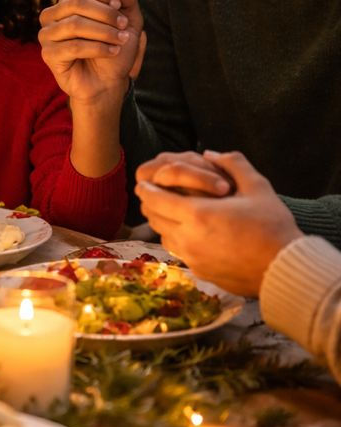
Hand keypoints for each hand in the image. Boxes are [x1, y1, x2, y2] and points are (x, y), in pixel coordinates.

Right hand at [39, 0, 144, 105]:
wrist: (108, 82)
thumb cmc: (115, 49)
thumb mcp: (130, 21)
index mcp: (69, 2)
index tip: (119, 6)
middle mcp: (54, 15)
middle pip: (76, 2)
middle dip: (105, 14)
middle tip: (123, 26)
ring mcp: (47, 34)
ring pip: (75, 24)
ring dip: (103, 32)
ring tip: (120, 40)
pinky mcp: (48, 54)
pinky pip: (73, 46)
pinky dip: (97, 48)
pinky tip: (112, 52)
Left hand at [135, 150, 300, 294]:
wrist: (283, 268)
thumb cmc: (272, 225)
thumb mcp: (257, 186)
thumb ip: (233, 163)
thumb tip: (210, 153)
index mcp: (197, 214)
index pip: (155, 199)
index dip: (147, 189)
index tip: (144, 182)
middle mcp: (187, 238)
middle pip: (153, 218)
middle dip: (151, 204)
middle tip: (153, 194)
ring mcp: (191, 258)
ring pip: (163, 236)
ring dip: (162, 222)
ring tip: (170, 211)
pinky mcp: (199, 272)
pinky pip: (177, 252)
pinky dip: (176, 239)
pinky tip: (189, 233)